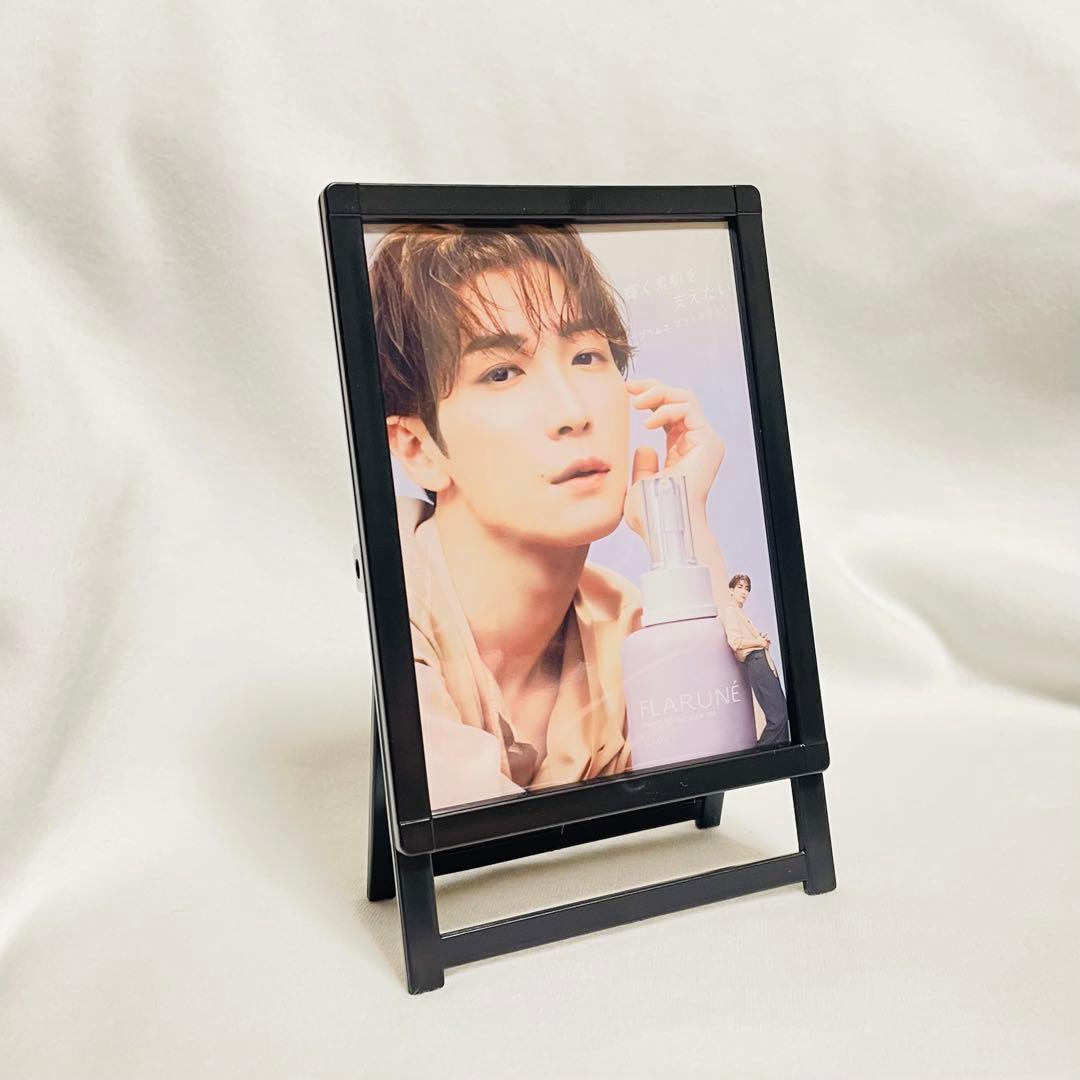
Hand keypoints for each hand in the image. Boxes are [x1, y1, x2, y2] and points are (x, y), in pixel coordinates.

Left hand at [623, 378, 724, 540]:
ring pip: (685, 397)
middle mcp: (698, 444)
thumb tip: (645, 448)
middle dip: (653, 387)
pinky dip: (665, 409)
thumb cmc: (651, 515)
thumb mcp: (640, 485)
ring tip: (635, 403)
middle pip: (679, 399)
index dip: (650, 398)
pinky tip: (647, 423)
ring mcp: (705, 442)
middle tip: (629, 387)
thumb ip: (644, 467)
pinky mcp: (708, 441)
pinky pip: (688, 408)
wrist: (663, 526)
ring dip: (658, 393)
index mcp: (683, 452)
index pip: (670, 414)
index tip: (627, 392)